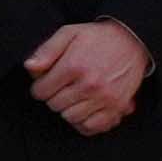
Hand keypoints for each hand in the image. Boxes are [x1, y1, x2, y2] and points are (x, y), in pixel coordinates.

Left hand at [35, 17, 157, 136]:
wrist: (131, 41)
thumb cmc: (97, 38)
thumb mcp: (68, 34)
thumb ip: (46, 50)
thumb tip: (29, 67)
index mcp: (74, 67)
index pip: (41, 92)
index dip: (39, 88)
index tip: (45, 83)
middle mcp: (90, 85)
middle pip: (55, 105)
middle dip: (52, 97)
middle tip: (60, 88)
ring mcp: (105, 98)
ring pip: (71, 118)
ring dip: (67, 109)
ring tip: (72, 97)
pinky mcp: (118, 106)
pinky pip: (94, 126)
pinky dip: (85, 122)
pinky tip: (83, 110)